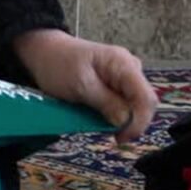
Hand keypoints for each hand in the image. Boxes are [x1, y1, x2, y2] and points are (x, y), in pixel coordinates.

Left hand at [12, 28, 157, 144]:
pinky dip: (114, 114)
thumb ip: (106, 102)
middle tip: (112, 136)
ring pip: (134, 105)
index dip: (139, 121)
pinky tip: (100, 117)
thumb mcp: (80, 85)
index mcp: (123, 64)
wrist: (44, 52)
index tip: (122, 137)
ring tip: (101, 125)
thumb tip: (125, 121)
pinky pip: (123, 104)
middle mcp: (129, 68)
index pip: (146, 97)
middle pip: (143, 103)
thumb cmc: (58, 63)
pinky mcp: (116, 85)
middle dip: (131, 122)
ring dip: (121, 119)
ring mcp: (123, 77)